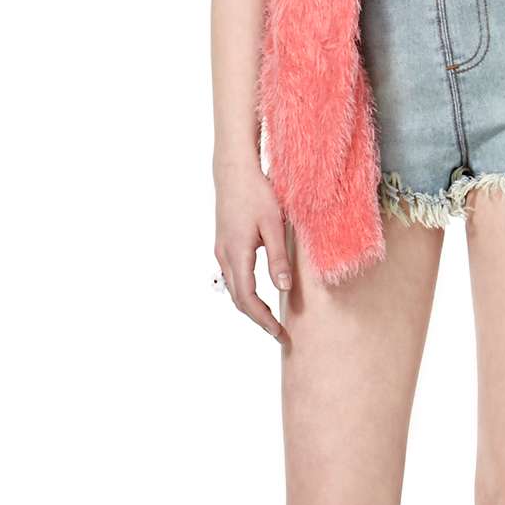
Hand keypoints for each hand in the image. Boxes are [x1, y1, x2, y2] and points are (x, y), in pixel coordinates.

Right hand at [213, 160, 293, 344]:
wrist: (233, 171)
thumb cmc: (257, 193)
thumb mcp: (274, 225)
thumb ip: (278, 258)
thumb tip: (283, 288)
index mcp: (237, 253)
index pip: (248, 298)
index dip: (263, 319)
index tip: (279, 333)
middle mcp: (225, 255)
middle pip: (238, 299)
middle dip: (257, 318)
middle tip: (278, 332)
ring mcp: (221, 250)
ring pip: (233, 289)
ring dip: (250, 306)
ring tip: (269, 318)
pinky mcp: (223, 244)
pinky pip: (232, 276)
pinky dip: (244, 292)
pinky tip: (258, 294)